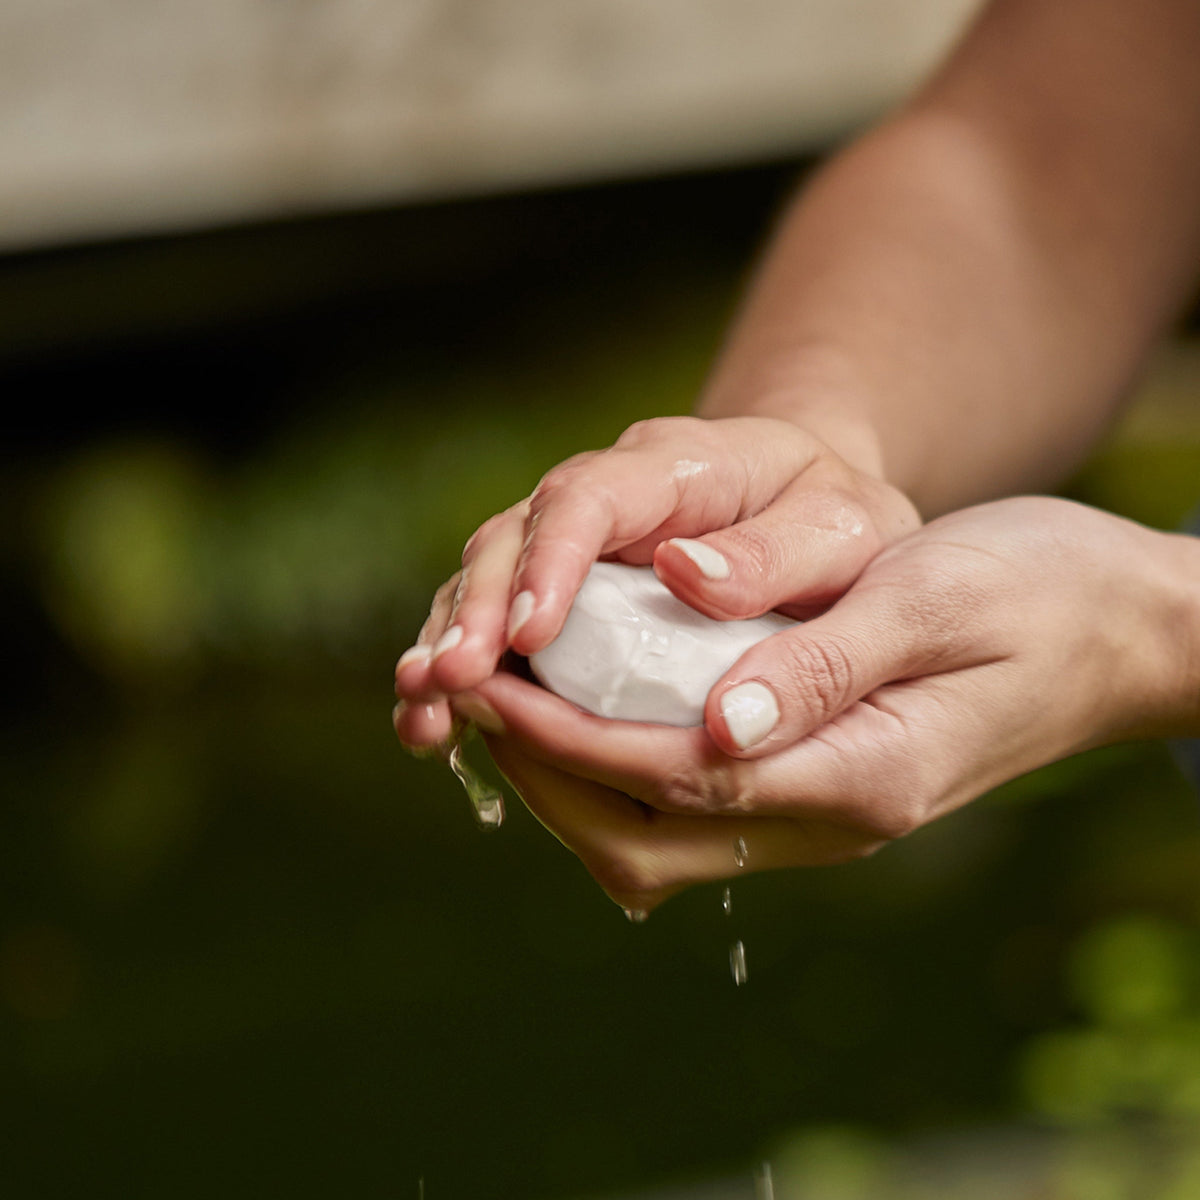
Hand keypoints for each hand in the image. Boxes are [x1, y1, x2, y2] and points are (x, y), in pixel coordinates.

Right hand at [393, 414, 918, 748]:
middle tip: (450, 680)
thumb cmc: (832, 521)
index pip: (589, 497)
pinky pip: (496, 633)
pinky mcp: (558, 598)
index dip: (551, 560)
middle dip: (476, 613)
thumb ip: (777, 553)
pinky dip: (464, 682)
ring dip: (449, 651)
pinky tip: (437, 734)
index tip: (531, 633)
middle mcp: (599, 501)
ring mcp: (568, 549)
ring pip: (484, 586)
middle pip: (509, 540)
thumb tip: (691, 581)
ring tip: (424, 721)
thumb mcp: (837, 527)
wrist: (812, 513)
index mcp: (668, 466)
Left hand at [449, 497, 1198, 912]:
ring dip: (567, 779)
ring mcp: (819, 813)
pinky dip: (612, 768)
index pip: (672, 777)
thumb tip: (713, 725)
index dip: (566, 741)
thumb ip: (823, 668)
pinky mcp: (813, 788)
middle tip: (477, 694)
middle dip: (543, 775)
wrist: (1115, 630)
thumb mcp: (932, 601)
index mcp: (859, 775)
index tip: (490, 689)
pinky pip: (684, 808)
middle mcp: (829, 817)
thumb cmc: (1038, 594)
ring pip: (653, 839)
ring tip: (509, 699)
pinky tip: (586, 704)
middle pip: (642, 838)